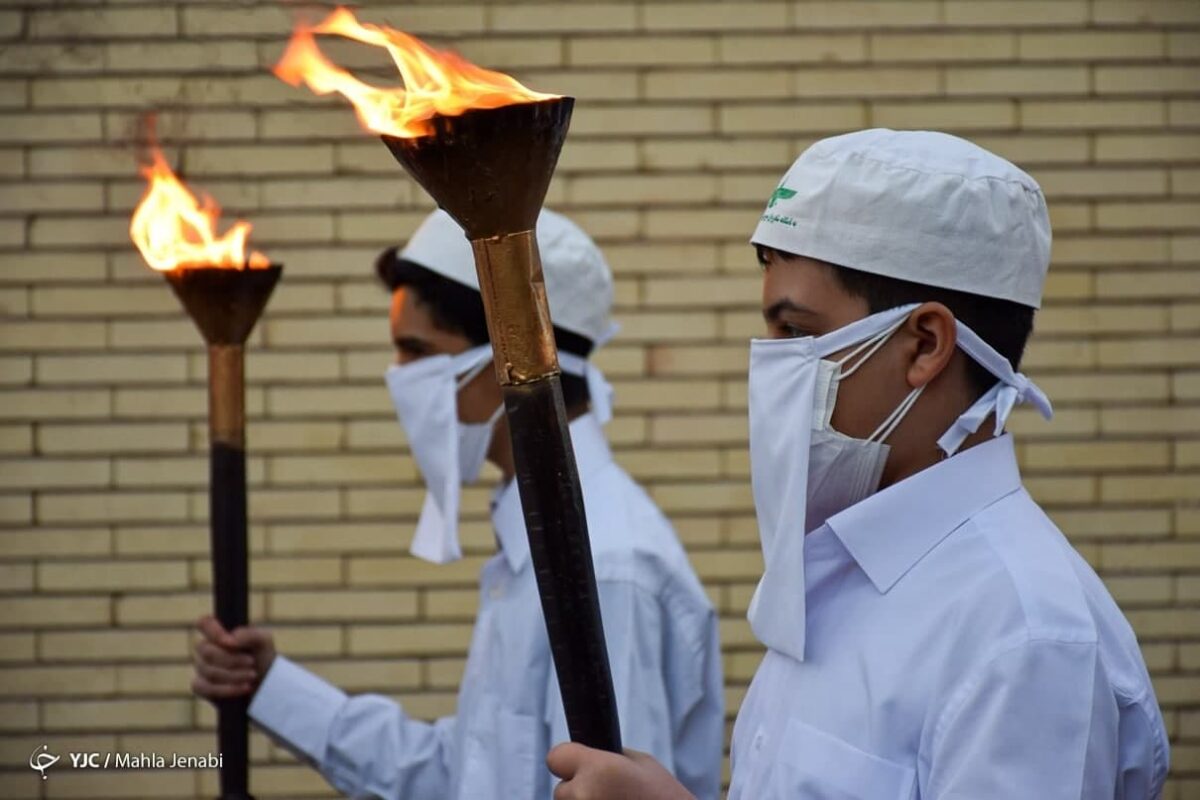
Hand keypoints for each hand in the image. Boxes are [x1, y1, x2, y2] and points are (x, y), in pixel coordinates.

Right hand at [191, 614, 275, 700]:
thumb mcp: (263, 641)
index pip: (204, 623)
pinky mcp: (202, 687)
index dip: (213, 631)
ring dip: (234, 675)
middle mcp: (206, 649)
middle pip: (206, 651)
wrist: (266, 683)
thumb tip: (229, 641)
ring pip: (208, 671)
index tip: (229, 641)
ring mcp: (202, 668)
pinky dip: (228, 689)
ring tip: (252, 675)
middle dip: (231, 659)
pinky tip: (245, 687)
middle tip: (251, 662)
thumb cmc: (261, 657)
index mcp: (219, 633)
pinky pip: (205, 688)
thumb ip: (249, 634)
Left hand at [547, 743, 694, 799]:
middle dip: (579, 790)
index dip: (568, 759)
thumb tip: (586, 755)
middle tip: (608, 794)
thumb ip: (609, 756)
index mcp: (598, 770)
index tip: (580, 765)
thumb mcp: (642, 764)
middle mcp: (585, 796)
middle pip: (561, 790)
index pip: (555, 757)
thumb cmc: (665, 798)